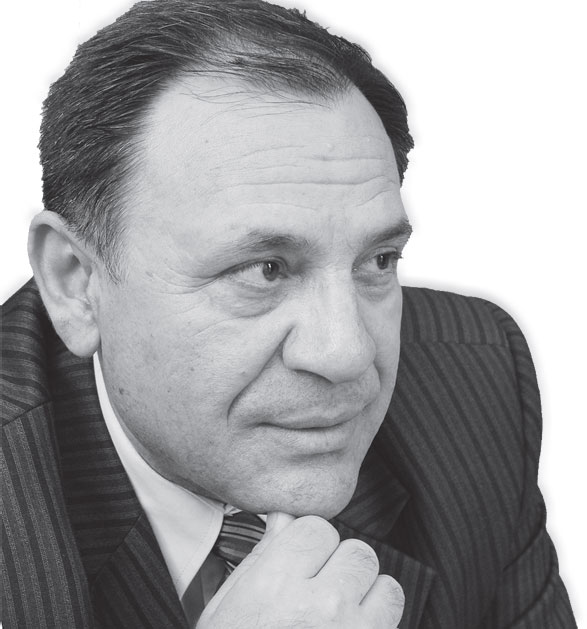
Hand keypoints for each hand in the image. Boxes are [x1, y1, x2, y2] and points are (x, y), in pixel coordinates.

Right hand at [197, 512, 403, 627]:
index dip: (312, 544)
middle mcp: (319, 605)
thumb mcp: (228, 610)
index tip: (307, 559)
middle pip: (358, 552)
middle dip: (343, 566)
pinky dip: (379, 626)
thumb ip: (261, 560)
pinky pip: (394, 624)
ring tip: (345, 616)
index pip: (318, 528)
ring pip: (387, 585)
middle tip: (325, 588)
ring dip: (370, 596)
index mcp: (276, 585)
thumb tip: (284, 520)